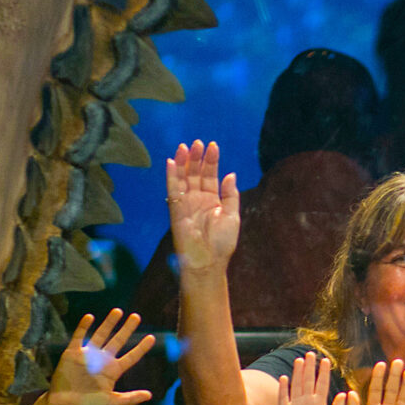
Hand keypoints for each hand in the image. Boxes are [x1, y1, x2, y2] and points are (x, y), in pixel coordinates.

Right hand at [41, 309, 158, 404]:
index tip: (152, 338)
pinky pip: (79, 337)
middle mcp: (102, 361)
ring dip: (109, 323)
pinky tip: (90, 317)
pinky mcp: (72, 353)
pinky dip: (83, 326)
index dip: (141, 348)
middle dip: (127, 329)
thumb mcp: (112, 402)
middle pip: (118, 341)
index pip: (131, 357)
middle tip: (136, 317)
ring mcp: (87, 355)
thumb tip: (150, 395)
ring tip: (118, 311)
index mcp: (113, 371)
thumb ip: (130, 398)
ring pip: (101, 335)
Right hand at [166, 140, 239, 272]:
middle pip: (195, 173)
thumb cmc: (222, 243)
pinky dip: (171, 176)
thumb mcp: (232, 216)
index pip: (210, 175)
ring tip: (186, 146)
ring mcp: (186, 204)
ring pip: (183, 178)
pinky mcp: (176, 210)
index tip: (213, 146)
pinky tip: (172, 162)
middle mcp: (197, 199)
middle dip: (197, 158)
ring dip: (184, 162)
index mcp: (212, 200)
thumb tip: (231, 174)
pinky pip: (172, 190)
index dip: (211, 161)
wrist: (209, 261)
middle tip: (199, 143)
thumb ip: (231, 195)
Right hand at [272, 351, 346, 404]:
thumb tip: (345, 393)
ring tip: (299, 360)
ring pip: (297, 386)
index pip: (322, 384)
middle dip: (310, 368)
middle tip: (311, 354)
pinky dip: (284, 388)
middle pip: (308, 381)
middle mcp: (307, 403)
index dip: (323, 372)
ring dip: (298, 374)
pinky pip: (284, 398)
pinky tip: (284, 377)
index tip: (326, 360)